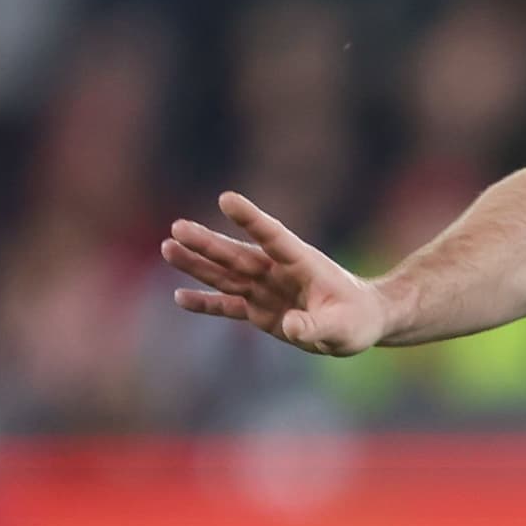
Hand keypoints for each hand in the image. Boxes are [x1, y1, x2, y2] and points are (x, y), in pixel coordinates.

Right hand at [163, 192, 393, 354]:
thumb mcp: (343, 327)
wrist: (358, 322)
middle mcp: (277, 270)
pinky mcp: (258, 309)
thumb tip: (290, 326)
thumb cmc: (357, 318)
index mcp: (302, 262)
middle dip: (207, 243)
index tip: (226, 199)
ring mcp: (265, 288)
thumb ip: (317, 326)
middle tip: (177, 228)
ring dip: (197, 263)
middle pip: (237, 254)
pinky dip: (206, 302)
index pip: (273, 236)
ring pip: (225, 274)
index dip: (250, 219)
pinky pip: (228, 304)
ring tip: (167, 247)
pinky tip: (180, 297)